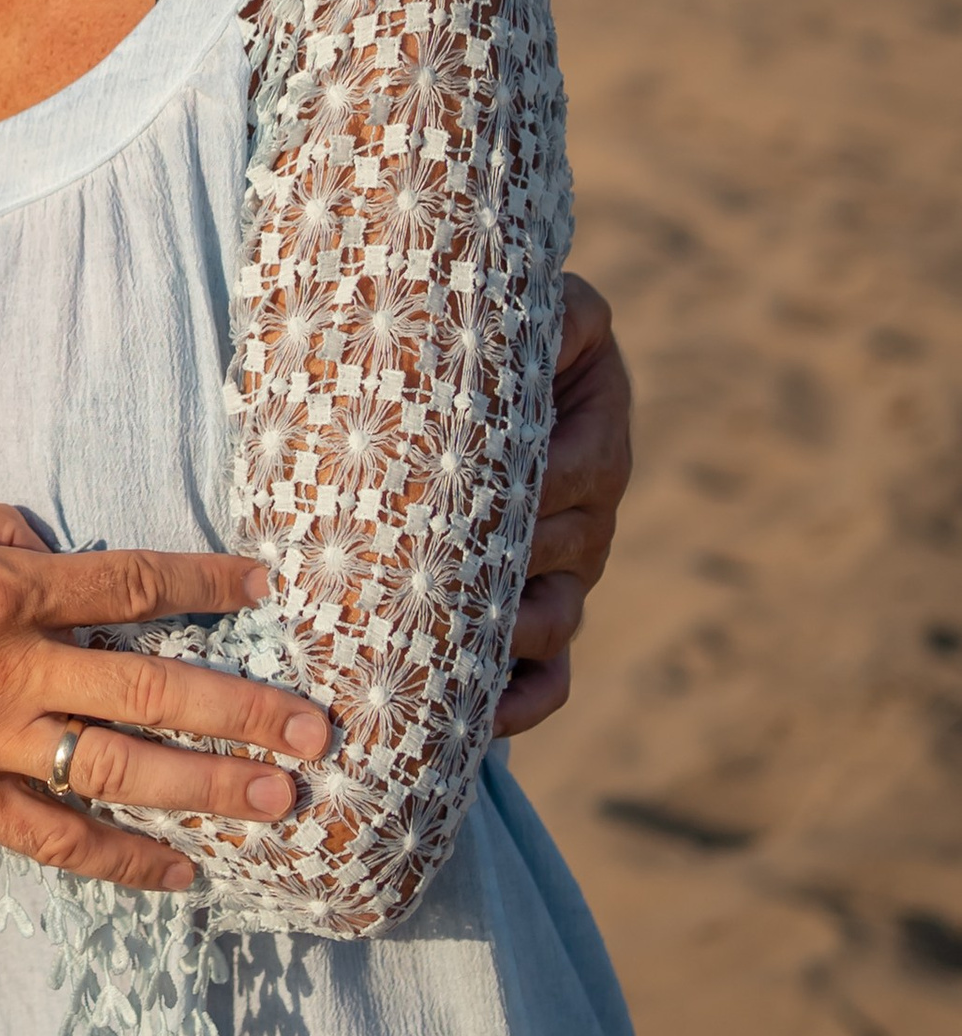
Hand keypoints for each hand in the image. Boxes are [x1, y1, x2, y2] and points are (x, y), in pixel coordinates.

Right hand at [0, 522, 328, 892]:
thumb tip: (48, 541)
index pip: (128, 582)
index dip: (207, 580)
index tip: (269, 582)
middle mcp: (3, 667)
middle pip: (149, 689)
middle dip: (242, 710)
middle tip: (318, 730)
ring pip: (116, 771)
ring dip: (206, 790)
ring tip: (280, 805)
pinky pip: (50, 838)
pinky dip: (120, 860)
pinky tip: (181, 873)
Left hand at [497, 272, 631, 736]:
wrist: (468, 385)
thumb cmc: (496, 342)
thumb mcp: (540, 312)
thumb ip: (553, 313)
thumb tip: (554, 319)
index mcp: (593, 442)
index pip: (576, 474)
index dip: (539, 490)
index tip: (487, 498)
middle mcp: (588, 518)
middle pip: (564, 554)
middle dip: (512, 567)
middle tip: (441, 579)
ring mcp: (565, 579)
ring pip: (555, 620)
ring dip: (515, 641)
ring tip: (463, 657)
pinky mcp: (537, 627)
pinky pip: (549, 682)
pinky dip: (522, 705)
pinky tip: (482, 723)